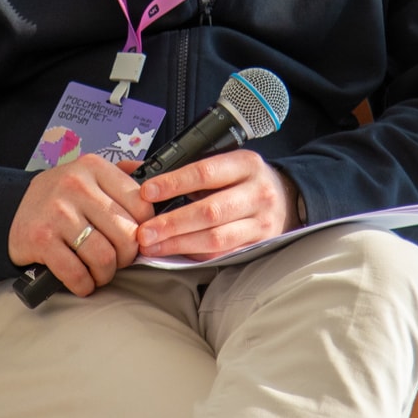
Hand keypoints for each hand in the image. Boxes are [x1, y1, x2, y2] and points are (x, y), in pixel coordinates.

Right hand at [8, 156, 153, 296]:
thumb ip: (123, 176)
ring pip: (104, 257)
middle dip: (126, 257)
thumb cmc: (60, 197)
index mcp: (94, 167)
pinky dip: (84, 285)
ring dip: (105, 274)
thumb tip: (158, 186)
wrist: (11, 208)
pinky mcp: (41, 239)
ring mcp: (57, 212)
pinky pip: (76, 273)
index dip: (144, 230)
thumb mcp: (89, 175)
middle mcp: (76, 185)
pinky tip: (82, 281)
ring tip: (99, 272)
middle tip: (117, 260)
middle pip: (127, 235)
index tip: (134, 239)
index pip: (141, 205)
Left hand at [134, 150, 295, 260]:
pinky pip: (222, 254)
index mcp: (245, 164)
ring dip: (179, 244)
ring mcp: (261, 222)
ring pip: (216, 237)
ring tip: (152, 246)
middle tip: (143, 232)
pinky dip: (195, 255)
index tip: (146, 192)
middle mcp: (257, 192)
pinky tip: (174, 253)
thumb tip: (130, 170)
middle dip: (172, 223)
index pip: (206, 172)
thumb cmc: (242, 179)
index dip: (174, 183)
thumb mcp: (222, 163)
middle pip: (210, 210)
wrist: (286, 198)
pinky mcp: (258, 245)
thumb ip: (181, 168)